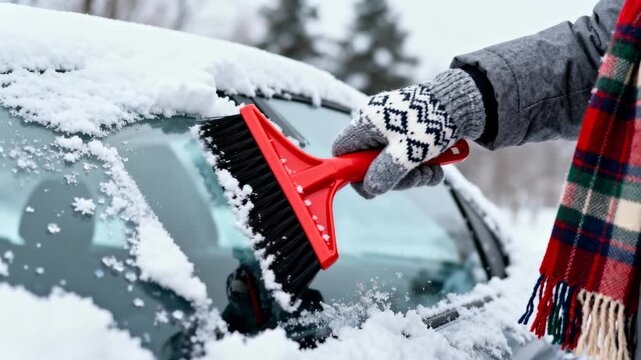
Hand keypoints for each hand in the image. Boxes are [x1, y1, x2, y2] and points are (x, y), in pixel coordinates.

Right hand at [332, 69, 484, 198]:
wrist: (464, 102)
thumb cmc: (432, 122)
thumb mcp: (407, 153)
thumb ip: (385, 173)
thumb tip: (371, 190)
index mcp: (367, 122)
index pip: (343, 150)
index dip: (351, 170)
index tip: (371, 183)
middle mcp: (376, 123)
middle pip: (370, 162)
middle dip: (394, 177)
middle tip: (415, 180)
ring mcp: (394, 127)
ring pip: (392, 162)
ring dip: (413, 175)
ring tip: (432, 173)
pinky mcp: (411, 131)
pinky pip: (408, 155)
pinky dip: (422, 166)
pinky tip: (438, 168)